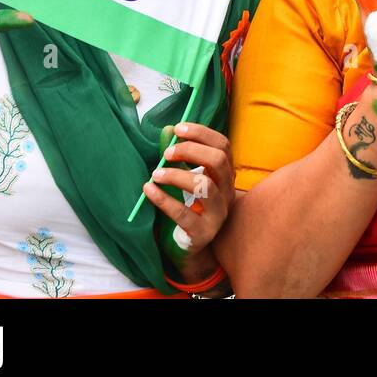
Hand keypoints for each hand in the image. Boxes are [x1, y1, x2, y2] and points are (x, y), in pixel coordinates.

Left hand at [145, 123, 235, 275]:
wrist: (191, 247)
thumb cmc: (188, 207)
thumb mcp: (186, 179)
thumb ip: (178, 156)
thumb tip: (167, 130)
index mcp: (225, 175)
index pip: (223, 145)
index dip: (201, 133)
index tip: (177, 129)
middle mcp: (227, 191)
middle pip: (218, 160)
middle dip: (191, 151)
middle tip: (167, 153)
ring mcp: (219, 212)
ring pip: (205, 186)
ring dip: (177, 175)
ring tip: (156, 174)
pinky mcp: (204, 232)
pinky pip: (185, 214)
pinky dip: (164, 200)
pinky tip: (149, 190)